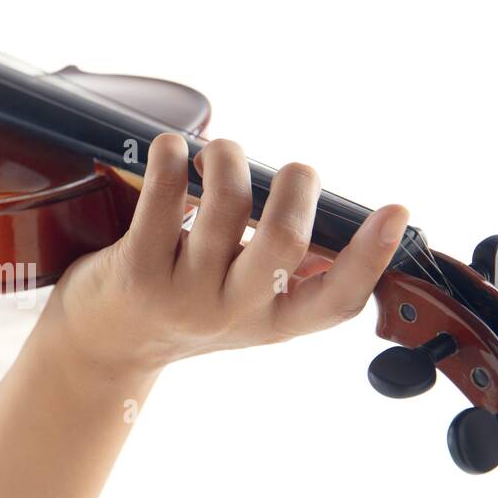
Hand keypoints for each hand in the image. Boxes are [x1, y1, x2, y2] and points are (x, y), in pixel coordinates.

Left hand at [47, 134, 409, 376]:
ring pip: (226, 208)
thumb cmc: (180, 310)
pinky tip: (171, 149)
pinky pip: (163, 202)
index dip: (370, 257)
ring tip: (220, 152)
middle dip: (296, 185)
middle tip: (290, 170)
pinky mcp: (136, 273)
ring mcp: (182, 295)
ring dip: (229, 159)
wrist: (101, 347)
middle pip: (285, 240)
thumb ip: (288, 273)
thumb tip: (337, 221)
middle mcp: (230, 313)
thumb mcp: (243, 306)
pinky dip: (172, 159)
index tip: (396, 211)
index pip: (335, 300)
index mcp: (270, 321)